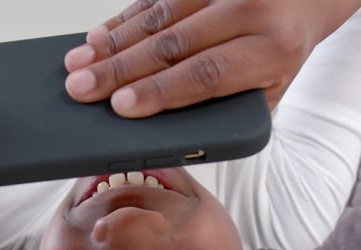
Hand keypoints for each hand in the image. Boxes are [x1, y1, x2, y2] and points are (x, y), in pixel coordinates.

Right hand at [63, 0, 337, 117]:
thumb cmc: (281, 50)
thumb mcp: (271, 86)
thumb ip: (228, 107)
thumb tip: (166, 127)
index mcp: (274, 49)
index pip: (207, 73)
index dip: (160, 90)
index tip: (121, 105)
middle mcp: (252, 8)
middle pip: (173, 44)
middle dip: (119, 69)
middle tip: (80, 88)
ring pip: (158, 14)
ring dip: (113, 42)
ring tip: (79, 63)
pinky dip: (124, 18)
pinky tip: (98, 36)